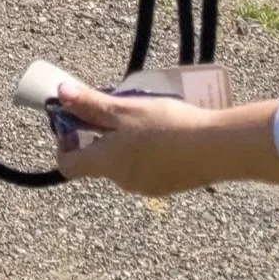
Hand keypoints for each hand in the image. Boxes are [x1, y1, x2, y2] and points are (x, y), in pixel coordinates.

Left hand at [54, 83, 215, 195]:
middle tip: (114, 110)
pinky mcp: (170, 186)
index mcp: (106, 164)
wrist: (219, 149)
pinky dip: (146, 151)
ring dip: (124, 142)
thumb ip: (90, 104)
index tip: (72, 125)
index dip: (63, 145)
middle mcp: (123, 182)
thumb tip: (59, 93)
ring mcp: (148, 187)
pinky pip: (147, 167)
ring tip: (141, 117)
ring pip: (123, 162)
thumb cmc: (166, 127)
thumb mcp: (124, 109)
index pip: (68, 166)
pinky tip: (163, 132)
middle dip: (99, 135)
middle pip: (97, 160)